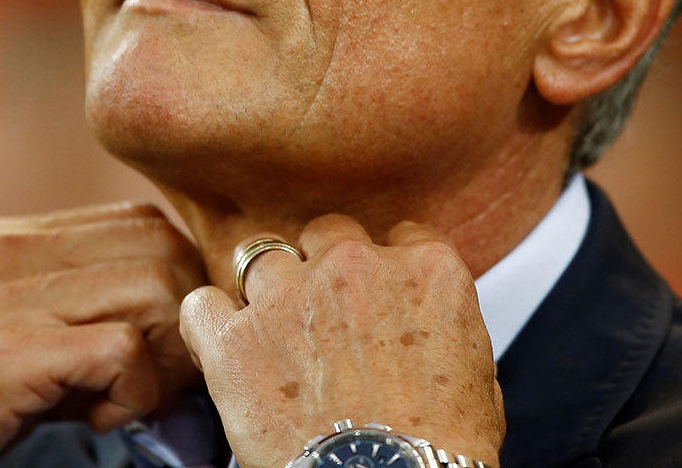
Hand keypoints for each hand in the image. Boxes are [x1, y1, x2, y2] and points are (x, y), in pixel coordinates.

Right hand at [0, 202, 205, 467]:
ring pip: (157, 289)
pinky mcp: (2, 356)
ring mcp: (6, 299)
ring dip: (163, 359)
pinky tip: (98, 420)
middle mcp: (13, 252)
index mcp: (14, 241)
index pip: (146, 225)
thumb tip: (156, 335)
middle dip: (183, 321)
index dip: (176, 285)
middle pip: (164, 250)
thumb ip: (62, 310)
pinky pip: (121, 350)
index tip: (163, 350)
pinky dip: (133, 393)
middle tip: (155, 384)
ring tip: (121, 403)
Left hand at [180, 216, 503, 467]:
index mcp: (425, 269)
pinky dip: (209, 325)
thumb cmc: (438, 451)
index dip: (383, 270)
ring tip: (272, 342)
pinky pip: (202, 305)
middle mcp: (356, 264)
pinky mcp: (235, 338)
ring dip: (267, 295)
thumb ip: (446, 325)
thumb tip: (429, 330)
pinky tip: (223, 352)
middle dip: (322, 269)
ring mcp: (290, 295)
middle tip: (323, 319)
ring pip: (261, 259)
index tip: (376, 300)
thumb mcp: (479, 377)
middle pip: (326, 234)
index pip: (397, 236)